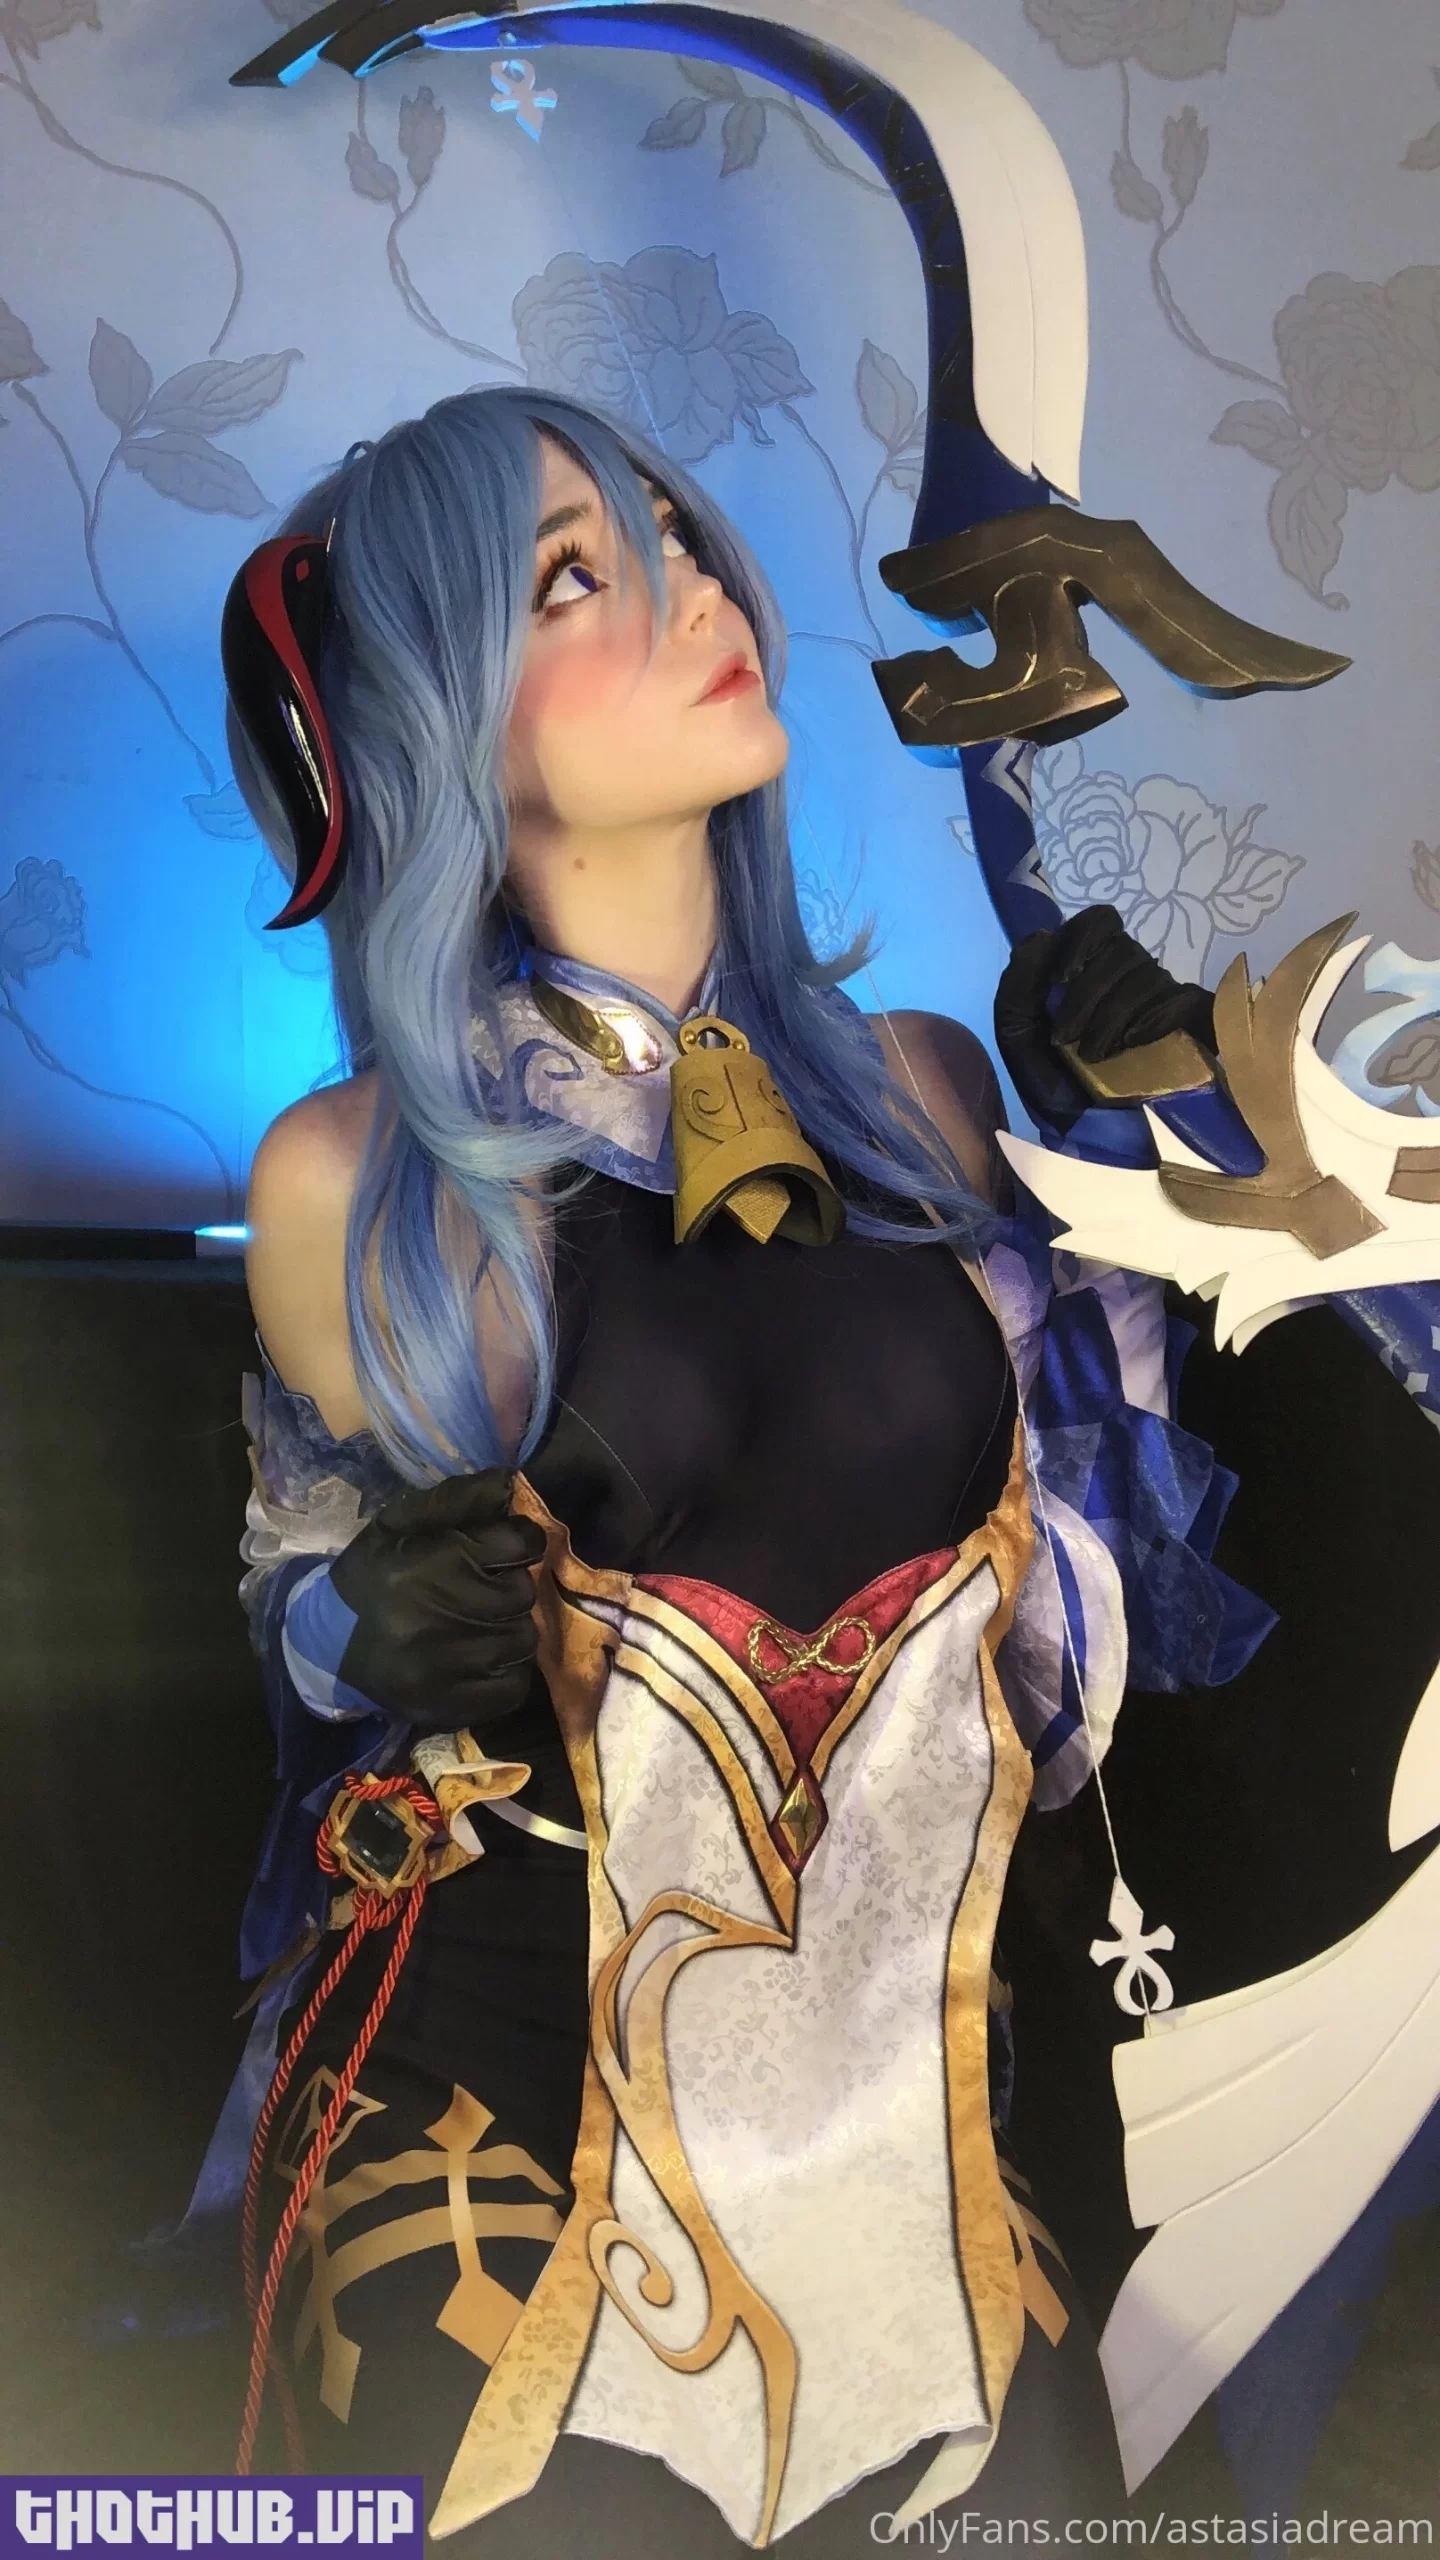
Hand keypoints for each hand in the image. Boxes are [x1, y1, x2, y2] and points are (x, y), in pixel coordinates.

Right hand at [328, 1469, 547, 1733]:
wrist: (327, 1644)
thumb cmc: (371, 1575)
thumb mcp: (400, 1523)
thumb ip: (457, 1498)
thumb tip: (509, 1481)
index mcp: (436, 1561)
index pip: (521, 1542)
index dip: (517, 1541)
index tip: (503, 1549)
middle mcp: (448, 1614)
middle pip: (523, 1592)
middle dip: (507, 1586)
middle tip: (480, 1591)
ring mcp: (453, 1667)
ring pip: (523, 1639)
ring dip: (508, 1628)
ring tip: (476, 1625)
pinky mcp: (456, 1705)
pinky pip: (514, 1685)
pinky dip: (506, 1670)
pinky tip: (479, 1659)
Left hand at [993, 905, 1215, 1133]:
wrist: (1101, 1143)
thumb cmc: (1062, 1092)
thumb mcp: (1023, 1045)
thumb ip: (1016, 992)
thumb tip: (1037, 937)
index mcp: (1092, 974)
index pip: (1099, 922)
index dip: (1080, 941)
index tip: (1060, 980)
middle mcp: (1133, 978)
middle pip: (1121, 949)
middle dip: (1085, 995)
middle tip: (1066, 1040)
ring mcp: (1168, 999)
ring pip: (1147, 975)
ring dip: (1110, 1018)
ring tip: (1096, 1059)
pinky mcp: (1198, 1023)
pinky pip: (1181, 1000)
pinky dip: (1150, 1022)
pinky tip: (1136, 1050)